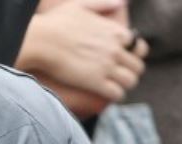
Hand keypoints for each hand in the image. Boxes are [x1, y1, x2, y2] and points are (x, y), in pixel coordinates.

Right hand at [19, 0, 147, 109]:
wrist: (42, 40)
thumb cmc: (57, 22)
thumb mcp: (82, 5)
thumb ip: (104, 3)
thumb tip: (121, 3)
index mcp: (115, 32)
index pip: (139, 47)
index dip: (133, 54)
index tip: (124, 59)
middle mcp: (115, 49)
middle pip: (138, 67)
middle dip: (131, 72)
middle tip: (121, 76)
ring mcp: (107, 67)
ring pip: (131, 81)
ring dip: (125, 85)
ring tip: (116, 86)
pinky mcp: (95, 82)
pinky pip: (117, 93)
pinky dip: (116, 95)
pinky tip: (109, 94)